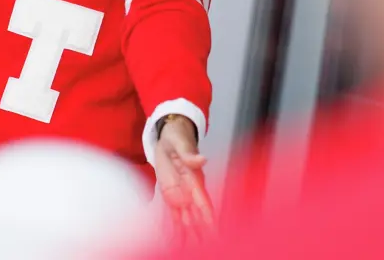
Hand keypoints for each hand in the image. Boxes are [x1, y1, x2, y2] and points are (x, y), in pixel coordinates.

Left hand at [155, 116, 213, 242]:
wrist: (168, 136)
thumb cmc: (177, 138)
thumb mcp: (180, 142)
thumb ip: (189, 154)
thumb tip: (202, 159)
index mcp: (194, 179)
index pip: (205, 204)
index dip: (210, 219)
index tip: (215, 233)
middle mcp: (190, 191)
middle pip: (198, 217)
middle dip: (202, 234)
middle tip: (205, 250)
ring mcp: (181, 195)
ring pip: (187, 220)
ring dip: (190, 236)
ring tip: (191, 252)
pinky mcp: (171, 196)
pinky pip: (173, 216)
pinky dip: (175, 230)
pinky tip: (176, 242)